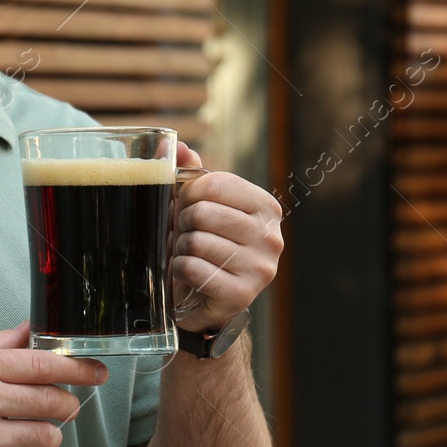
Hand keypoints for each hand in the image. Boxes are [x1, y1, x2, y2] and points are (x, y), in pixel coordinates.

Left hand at [171, 142, 283, 333]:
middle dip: (183, 224)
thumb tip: (175, 145)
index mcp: (266, 207)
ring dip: (181, 248)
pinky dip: (179, 270)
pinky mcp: (242, 295)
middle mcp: (271, 237)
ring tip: (189, 255)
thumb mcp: (201, 206)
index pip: (214, 184)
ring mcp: (261, 268)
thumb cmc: (204, 245)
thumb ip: (191, 174)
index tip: (189, 207)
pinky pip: (193, 268)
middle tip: (187, 235)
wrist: (207, 301)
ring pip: (196, 241)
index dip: (189, 194)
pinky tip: (188, 274)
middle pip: (203, 213)